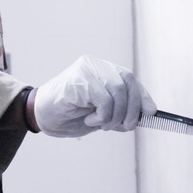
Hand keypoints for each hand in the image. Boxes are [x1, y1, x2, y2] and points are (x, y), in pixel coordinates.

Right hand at [31, 56, 156, 137]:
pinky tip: (89, 119)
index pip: (129, 79)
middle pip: (128, 82)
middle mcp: (95, 65)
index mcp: (101, 70)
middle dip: (131, 110)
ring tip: (100, 124)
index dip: (142, 96)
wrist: (40, 116)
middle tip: (123, 127)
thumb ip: (121, 110)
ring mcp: (86, 70)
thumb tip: (148, 113)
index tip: (151, 112)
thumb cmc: (70, 115)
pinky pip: (104, 99)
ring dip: (114, 116)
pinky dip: (102, 116)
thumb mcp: (102, 114)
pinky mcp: (78, 80)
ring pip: (118, 92)